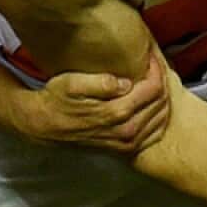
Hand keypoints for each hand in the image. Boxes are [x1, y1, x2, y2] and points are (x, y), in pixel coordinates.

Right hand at [19, 54, 168, 154]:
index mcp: (117, 113)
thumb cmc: (57, 100)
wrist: (44, 125)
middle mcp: (127, 131)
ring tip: (154, 82)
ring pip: (161, 119)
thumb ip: (102, 83)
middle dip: (162, 82)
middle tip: (154, 67)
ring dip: (163, 99)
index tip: (150, 57)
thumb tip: (125, 82)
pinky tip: (152, 105)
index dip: (156, 70)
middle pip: (161, 104)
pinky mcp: (124, 149)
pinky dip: (159, 118)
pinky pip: (154, 134)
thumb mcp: (73, 83)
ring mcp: (127, 143)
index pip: (153, 89)